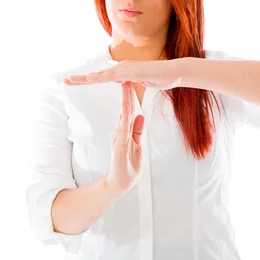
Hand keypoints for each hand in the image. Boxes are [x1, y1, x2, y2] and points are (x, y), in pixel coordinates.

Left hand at [64, 59, 184, 89]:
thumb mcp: (142, 82)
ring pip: (102, 74)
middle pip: (97, 74)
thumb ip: (131, 82)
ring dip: (86, 78)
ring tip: (71, 80)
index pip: (102, 77)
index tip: (75, 82)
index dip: (88, 79)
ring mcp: (126, 68)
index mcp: (123, 72)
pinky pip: (113, 76)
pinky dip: (100, 77)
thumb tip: (123, 82)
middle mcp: (122, 68)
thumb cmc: (161, 77)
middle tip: (64, 80)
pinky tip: (90, 79)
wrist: (175, 72)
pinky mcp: (132, 71)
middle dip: (81, 78)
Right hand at [106, 81, 144, 196]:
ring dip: (125, 101)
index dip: (131, 96)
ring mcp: (119, 138)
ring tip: (126, 86)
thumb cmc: (127, 166)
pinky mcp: (120, 147)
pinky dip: (125, 119)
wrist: (120, 184)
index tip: (133, 81)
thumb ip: (138, 131)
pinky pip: (123, 130)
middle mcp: (120, 132)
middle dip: (126, 93)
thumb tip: (140, 116)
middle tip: (127, 75)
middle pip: (125, 109)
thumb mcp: (137, 145)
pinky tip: (127, 110)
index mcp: (125, 131)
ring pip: (123, 116)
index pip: (129, 110)